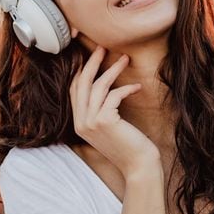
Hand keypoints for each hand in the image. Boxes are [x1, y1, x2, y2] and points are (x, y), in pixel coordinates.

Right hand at [69, 45, 160, 177]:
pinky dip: (126, 88)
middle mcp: (80, 122)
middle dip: (92, 62)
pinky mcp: (104, 121)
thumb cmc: (129, 144)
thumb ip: (101, 110)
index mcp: (78, 123)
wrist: (138, 166)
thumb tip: (105, 84)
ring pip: (98, 86)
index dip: (82, 70)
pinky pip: (113, 95)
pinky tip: (137, 86)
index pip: (74, 90)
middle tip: (103, 47)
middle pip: (82, 83)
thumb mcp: (109, 126)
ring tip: (126, 59)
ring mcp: (90, 122)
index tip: (93, 55)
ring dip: (113, 70)